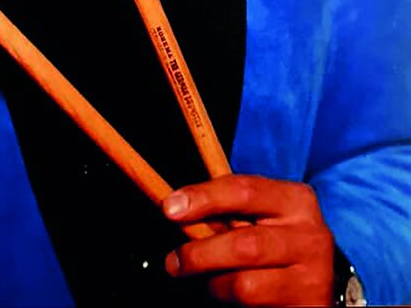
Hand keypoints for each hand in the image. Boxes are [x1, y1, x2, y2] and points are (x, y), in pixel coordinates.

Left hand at [161, 174, 334, 305]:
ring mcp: (313, 277)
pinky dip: (232, 303)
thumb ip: (224, 210)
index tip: (168, 208)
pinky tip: (232, 295)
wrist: (318, 278)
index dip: (202, 197)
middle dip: (199, 255)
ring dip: (215, 284)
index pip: (243, 190)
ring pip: (245, 286)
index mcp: (295, 200)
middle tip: (173, 262)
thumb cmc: (274, 237)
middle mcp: (310, 236)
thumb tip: (173, 208)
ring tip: (209, 280)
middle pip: (243, 245)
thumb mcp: (258, 214)